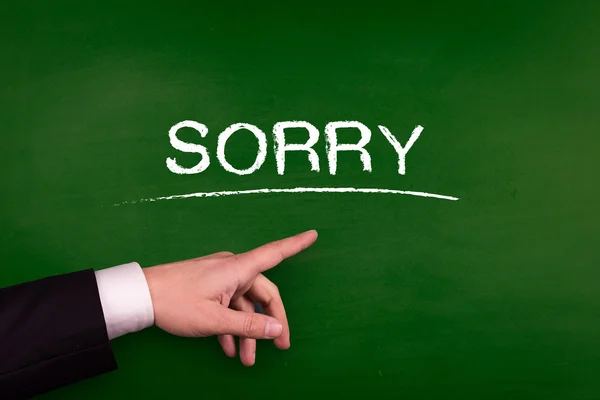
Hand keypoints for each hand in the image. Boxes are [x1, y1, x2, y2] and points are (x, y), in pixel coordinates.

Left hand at [142, 230, 317, 365]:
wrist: (140, 296)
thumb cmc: (175, 302)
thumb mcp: (215, 319)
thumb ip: (249, 325)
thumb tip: (277, 329)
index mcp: (237, 269)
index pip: (274, 253)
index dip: (296, 244)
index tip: (313, 235)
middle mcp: (232, 269)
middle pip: (263, 293)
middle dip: (271, 321)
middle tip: (280, 347)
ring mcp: (220, 278)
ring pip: (244, 304)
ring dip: (248, 331)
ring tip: (247, 359)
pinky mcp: (209, 286)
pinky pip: (229, 305)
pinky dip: (231, 325)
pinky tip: (228, 347)